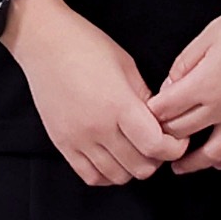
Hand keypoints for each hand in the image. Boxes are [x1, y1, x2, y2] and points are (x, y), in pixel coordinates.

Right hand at [5, 0, 187, 186]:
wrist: (44, 42)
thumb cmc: (86, 46)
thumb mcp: (127, 66)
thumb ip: (145, 99)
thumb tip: (160, 123)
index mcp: (119, 104)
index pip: (156, 146)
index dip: (174, 147)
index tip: (176, 139)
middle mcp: (98, 127)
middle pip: (140, 167)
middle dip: (156, 158)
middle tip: (157, 144)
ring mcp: (78, 138)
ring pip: (117, 176)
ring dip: (132, 168)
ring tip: (134, 150)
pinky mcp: (62, 143)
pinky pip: (90, 176)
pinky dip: (107, 174)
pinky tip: (112, 159)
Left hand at [147, 0, 220, 172]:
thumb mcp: (209, 34)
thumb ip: (185, 63)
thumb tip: (169, 86)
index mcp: (205, 83)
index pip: (165, 110)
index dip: (152, 114)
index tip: (148, 114)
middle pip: (184, 133)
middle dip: (166, 137)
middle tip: (157, 140)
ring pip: (214, 155)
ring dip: (194, 163)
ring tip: (181, 167)